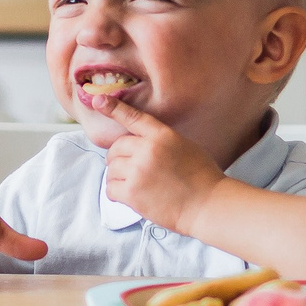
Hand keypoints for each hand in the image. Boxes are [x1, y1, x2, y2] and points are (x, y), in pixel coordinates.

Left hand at [100, 101, 229, 235]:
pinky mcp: (132, 193)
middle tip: (132, 169)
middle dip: (119, 158)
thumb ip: (160, 140)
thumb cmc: (202, 176)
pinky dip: (116, 193)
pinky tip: (130, 196)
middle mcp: (147, 150)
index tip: (98, 101)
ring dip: (119, 177)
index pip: (133, 117)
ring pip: (111, 169)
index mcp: (162, 135)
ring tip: (136, 185)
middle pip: (116, 148)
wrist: (207, 204)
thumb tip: (138, 144)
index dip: (114, 108)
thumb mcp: (184, 145)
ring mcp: (138, 172)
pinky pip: (110, 189)